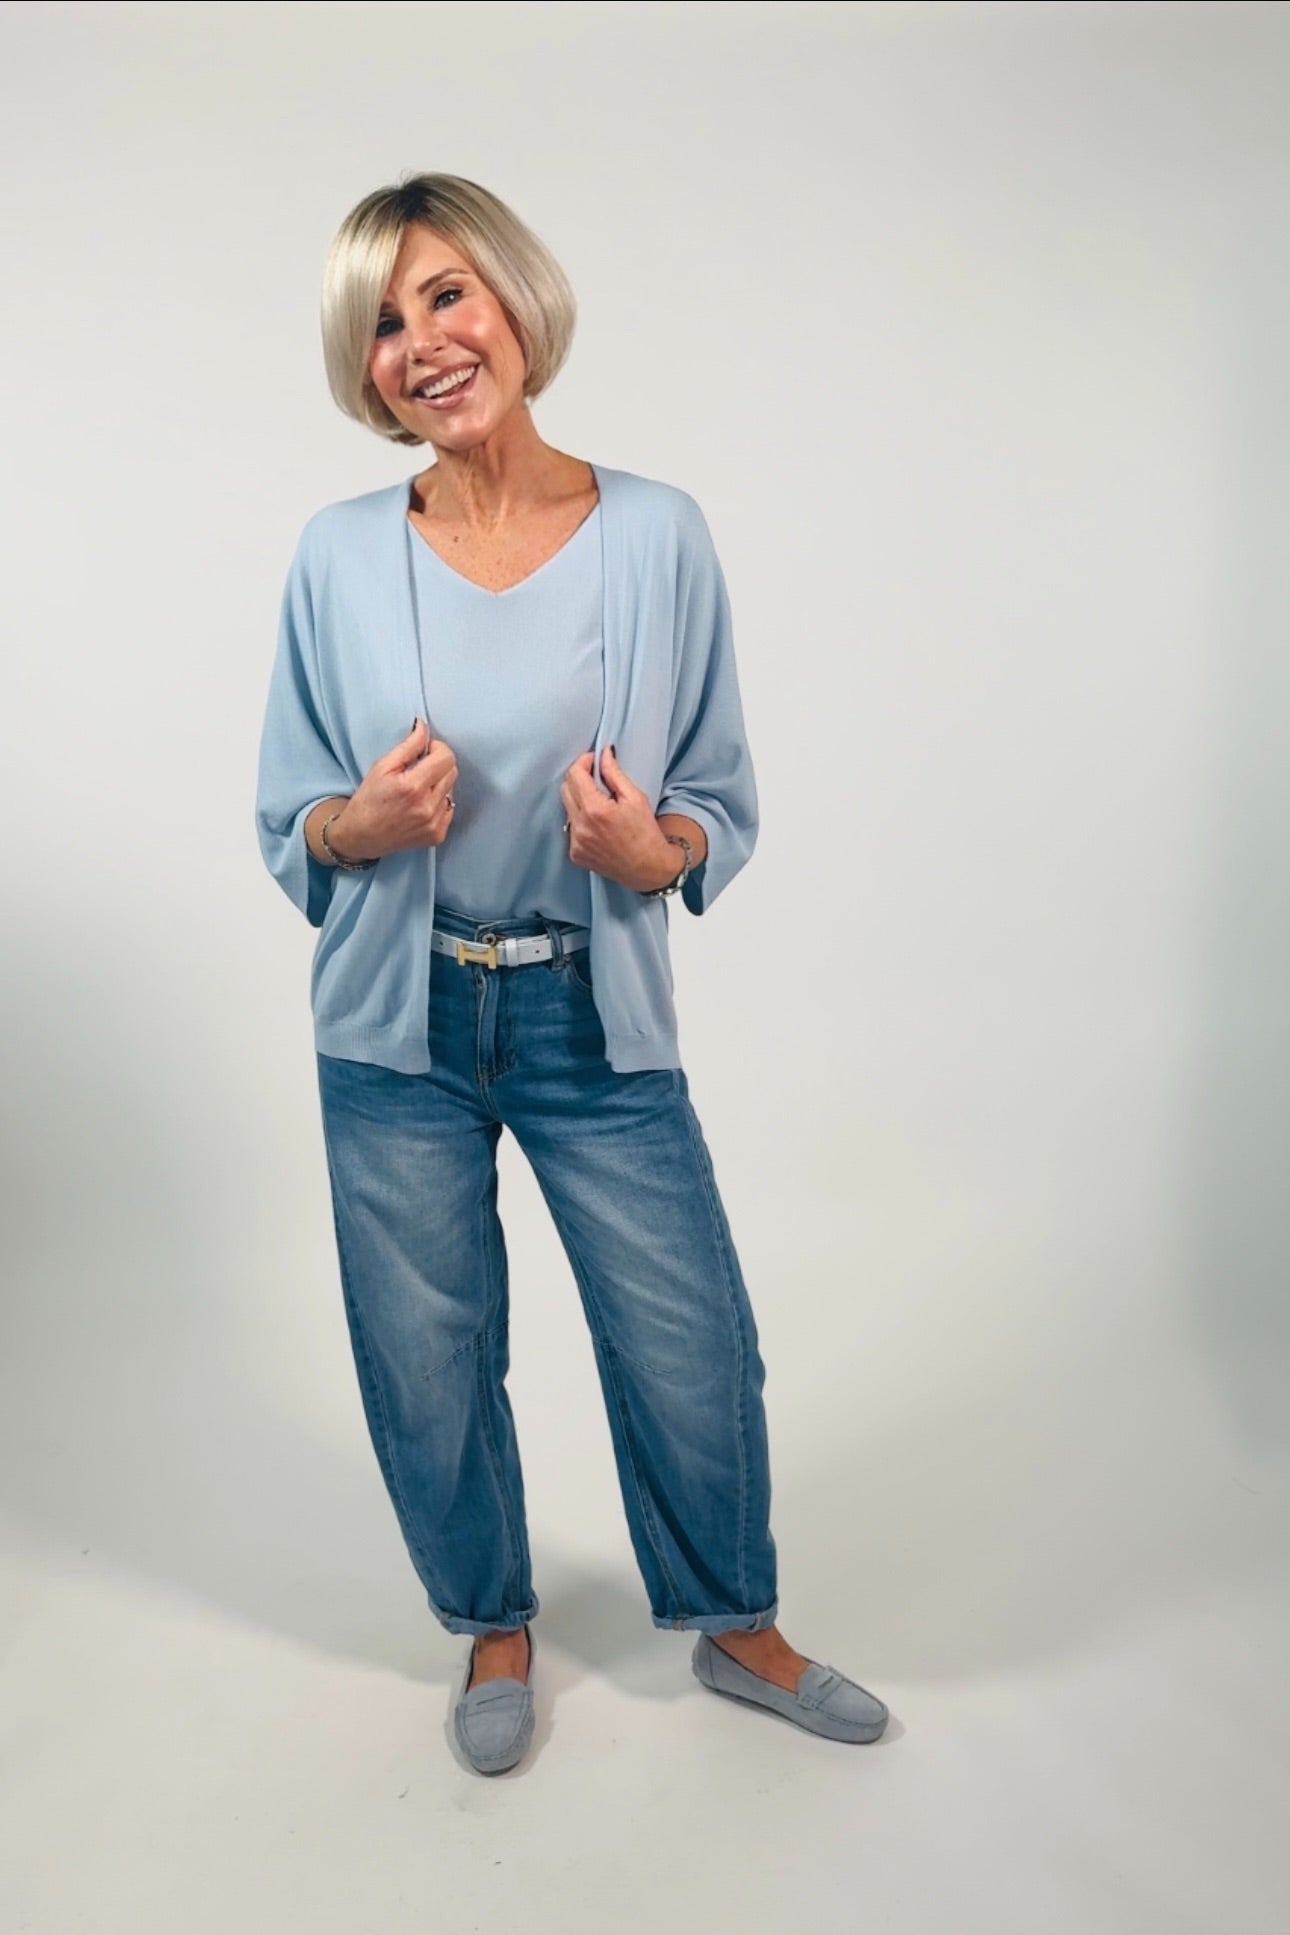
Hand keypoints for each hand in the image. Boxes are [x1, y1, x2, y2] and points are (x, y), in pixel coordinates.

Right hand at [329, 719, 457, 859]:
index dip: (437, 748)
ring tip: (418, 790)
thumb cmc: (369, 800)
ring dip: (438, 785)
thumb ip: (408, 746)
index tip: (426, 750)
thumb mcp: (382, 767)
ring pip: (452, 790)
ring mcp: (434, 824)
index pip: (446, 757)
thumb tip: (424, 727)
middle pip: (452, 772)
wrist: (362, 836)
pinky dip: (439, 803)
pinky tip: (421, 806)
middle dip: (438, 765)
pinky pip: (450, 809)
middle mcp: (427, 807)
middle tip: (420, 769)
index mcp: (412, 786)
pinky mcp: (437, 835)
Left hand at [560, 745, 679, 891]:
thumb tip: (603, 754)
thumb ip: (614, 773)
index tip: (593, 760)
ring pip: (567, 808)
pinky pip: (571, 827)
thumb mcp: (635, 798)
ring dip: (579, 800)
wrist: (648, 868)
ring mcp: (575, 842)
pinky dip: (581, 820)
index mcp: (595, 810)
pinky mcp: (575, 854)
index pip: (574, 774)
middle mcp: (580, 827)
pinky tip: (598, 825)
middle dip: (579, 778)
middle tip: (597, 778)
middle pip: (566, 788)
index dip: (583, 762)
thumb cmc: (646, 833)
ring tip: (600, 804)